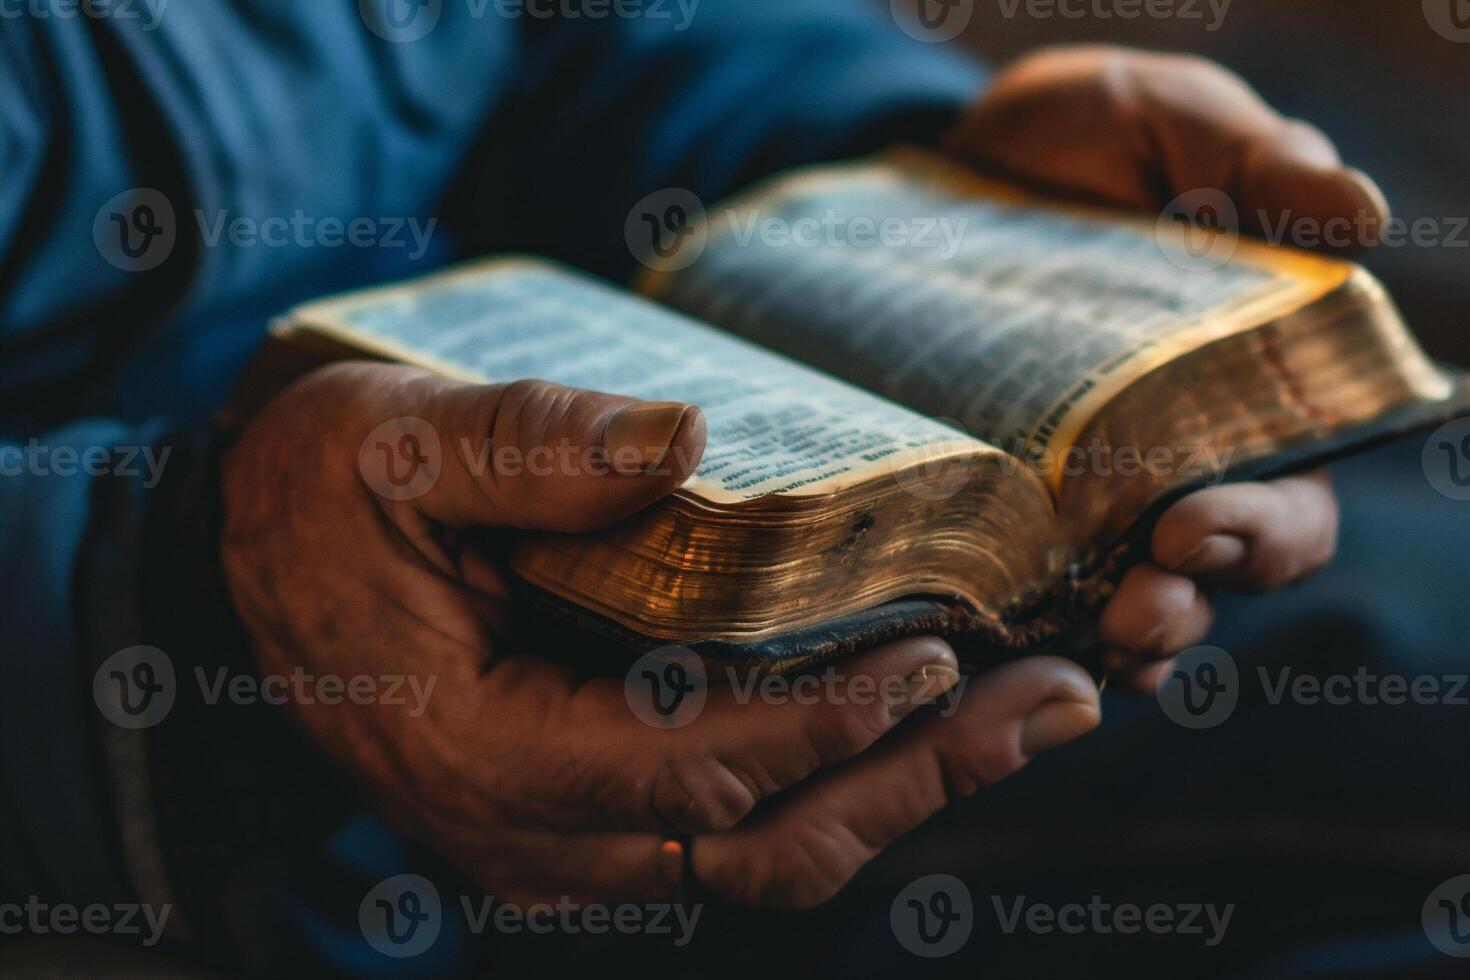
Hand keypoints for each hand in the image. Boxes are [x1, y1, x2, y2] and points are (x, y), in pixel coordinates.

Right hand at [221, 363, 1100, 907]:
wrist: (258, 555)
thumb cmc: (318, 499)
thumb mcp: (395, 446)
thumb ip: (527, 446)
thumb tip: (682, 439)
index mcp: (484, 753)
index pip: (689, 767)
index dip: (822, 723)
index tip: (934, 653)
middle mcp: (538, 832)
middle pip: (765, 845)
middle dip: (920, 779)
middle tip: (1058, 699)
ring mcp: (573, 836)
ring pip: (770, 852)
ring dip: (909, 788)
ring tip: (1036, 710)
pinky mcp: (601, 808)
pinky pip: (745, 821)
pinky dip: (848, 776)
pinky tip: (934, 713)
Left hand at [943, 46, 1354, 682]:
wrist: (957, 158)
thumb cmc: (1088, 137)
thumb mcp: (1171, 122)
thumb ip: (1255, 164)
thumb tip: (1366, 217)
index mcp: (1252, 395)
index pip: (1288, 500)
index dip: (1260, 533)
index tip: (1193, 527)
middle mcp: (1179, 464)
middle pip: (1210, 578)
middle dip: (1182, 604)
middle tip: (1134, 610)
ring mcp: (1084, 494)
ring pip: (1121, 601)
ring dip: (1110, 635)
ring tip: (1079, 640)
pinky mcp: (1002, 505)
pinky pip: (1024, 592)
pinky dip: (1024, 630)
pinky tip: (1002, 652)